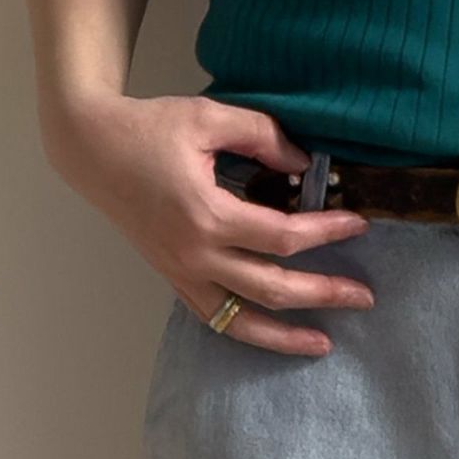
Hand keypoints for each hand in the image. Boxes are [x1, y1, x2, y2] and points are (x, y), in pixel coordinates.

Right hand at [42, 92, 375, 354]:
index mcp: (207, 215)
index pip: (283, 236)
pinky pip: (212, 315)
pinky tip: (271, 333)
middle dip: (323, 293)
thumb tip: (306, 166)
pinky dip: (244, 329)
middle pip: (271, 287)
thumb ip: (263, 136)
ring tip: (325, 342)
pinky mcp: (171, 275)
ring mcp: (180, 271)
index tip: (359, 223)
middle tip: (365, 295)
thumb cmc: (152, 127)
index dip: (326, 231)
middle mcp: (194, 254)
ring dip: (285, 334)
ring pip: (240, 319)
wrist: (93, 149)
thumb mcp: (211, 117)